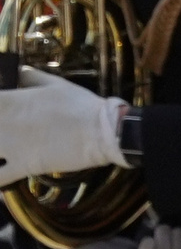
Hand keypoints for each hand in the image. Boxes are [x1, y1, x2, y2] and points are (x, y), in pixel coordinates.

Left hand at [0, 70, 123, 181]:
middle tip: (3, 131)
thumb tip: (17, 71)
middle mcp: (2, 124)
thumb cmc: (79, 105)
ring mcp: (9, 147)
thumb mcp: (54, 83)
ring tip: (2, 147)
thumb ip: (28, 76)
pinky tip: (0, 177)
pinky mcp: (21, 166)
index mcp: (6, 101)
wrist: (102, 132)